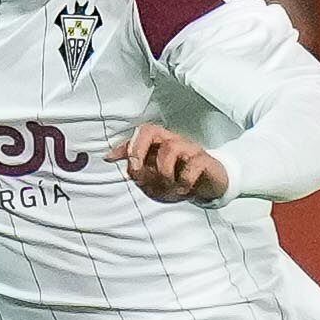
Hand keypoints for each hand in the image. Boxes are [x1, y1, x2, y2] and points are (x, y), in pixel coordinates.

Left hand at [107, 123, 228, 203]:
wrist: (210, 185)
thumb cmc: (179, 177)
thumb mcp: (153, 175)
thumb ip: (134, 166)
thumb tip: (109, 157)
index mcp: (159, 142)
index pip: (141, 132)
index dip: (127, 145)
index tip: (111, 159)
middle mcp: (173, 141)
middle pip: (151, 130)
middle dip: (138, 151)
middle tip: (138, 173)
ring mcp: (190, 148)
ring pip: (170, 148)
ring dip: (164, 174)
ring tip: (168, 187)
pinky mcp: (205, 160)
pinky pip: (192, 166)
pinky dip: (184, 181)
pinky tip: (184, 189)